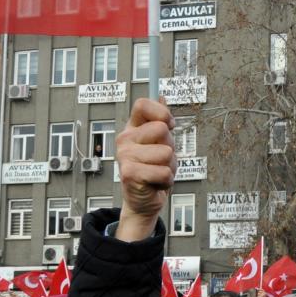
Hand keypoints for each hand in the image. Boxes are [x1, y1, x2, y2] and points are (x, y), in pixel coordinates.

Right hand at [116, 98, 175, 241]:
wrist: (144, 199)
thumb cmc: (153, 169)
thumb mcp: (159, 143)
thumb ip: (160, 120)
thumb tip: (161, 96)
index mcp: (132, 128)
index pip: (142, 105)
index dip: (162, 112)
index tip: (169, 125)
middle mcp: (125, 139)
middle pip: (161, 129)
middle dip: (170, 147)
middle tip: (160, 159)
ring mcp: (125, 156)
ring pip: (166, 153)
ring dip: (169, 166)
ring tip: (157, 172)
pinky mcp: (129, 173)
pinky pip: (164, 172)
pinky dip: (166, 180)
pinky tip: (154, 183)